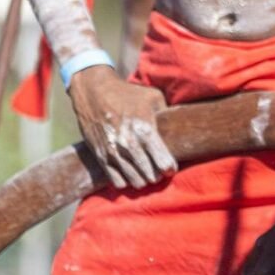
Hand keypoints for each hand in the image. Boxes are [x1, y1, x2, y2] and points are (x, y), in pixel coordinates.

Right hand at [67, 65, 176, 189]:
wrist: (94, 93)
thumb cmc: (128, 94)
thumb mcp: (153, 97)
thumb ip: (166, 114)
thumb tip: (181, 126)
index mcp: (145, 129)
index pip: (163, 162)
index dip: (169, 168)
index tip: (171, 168)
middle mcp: (129, 144)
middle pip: (149, 175)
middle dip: (157, 176)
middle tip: (160, 172)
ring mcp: (113, 152)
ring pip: (134, 181)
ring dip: (143, 180)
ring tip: (147, 174)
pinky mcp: (100, 156)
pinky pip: (116, 181)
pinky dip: (126, 181)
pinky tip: (131, 174)